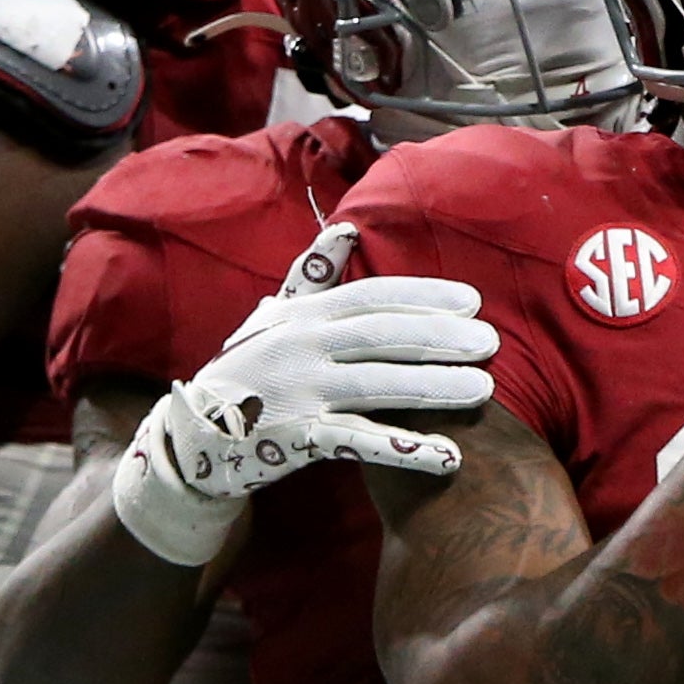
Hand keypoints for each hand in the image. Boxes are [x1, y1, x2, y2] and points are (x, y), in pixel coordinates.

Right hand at [110, 222, 499, 566]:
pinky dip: (406, 450)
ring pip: (379, 385)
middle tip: (491, 343)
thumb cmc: (245, 369)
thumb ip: (312, 277)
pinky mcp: (298, 439)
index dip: (424, 296)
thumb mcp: (271, 317)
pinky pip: (360, 443)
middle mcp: (301, 347)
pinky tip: (449, 456)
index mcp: (303, 315)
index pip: (372, 296)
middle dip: (441, 338)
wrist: (192, 436)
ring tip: (485, 389)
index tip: (472, 302)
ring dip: (436, 387)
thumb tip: (346, 228)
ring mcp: (299, 392)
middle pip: (383, 336)